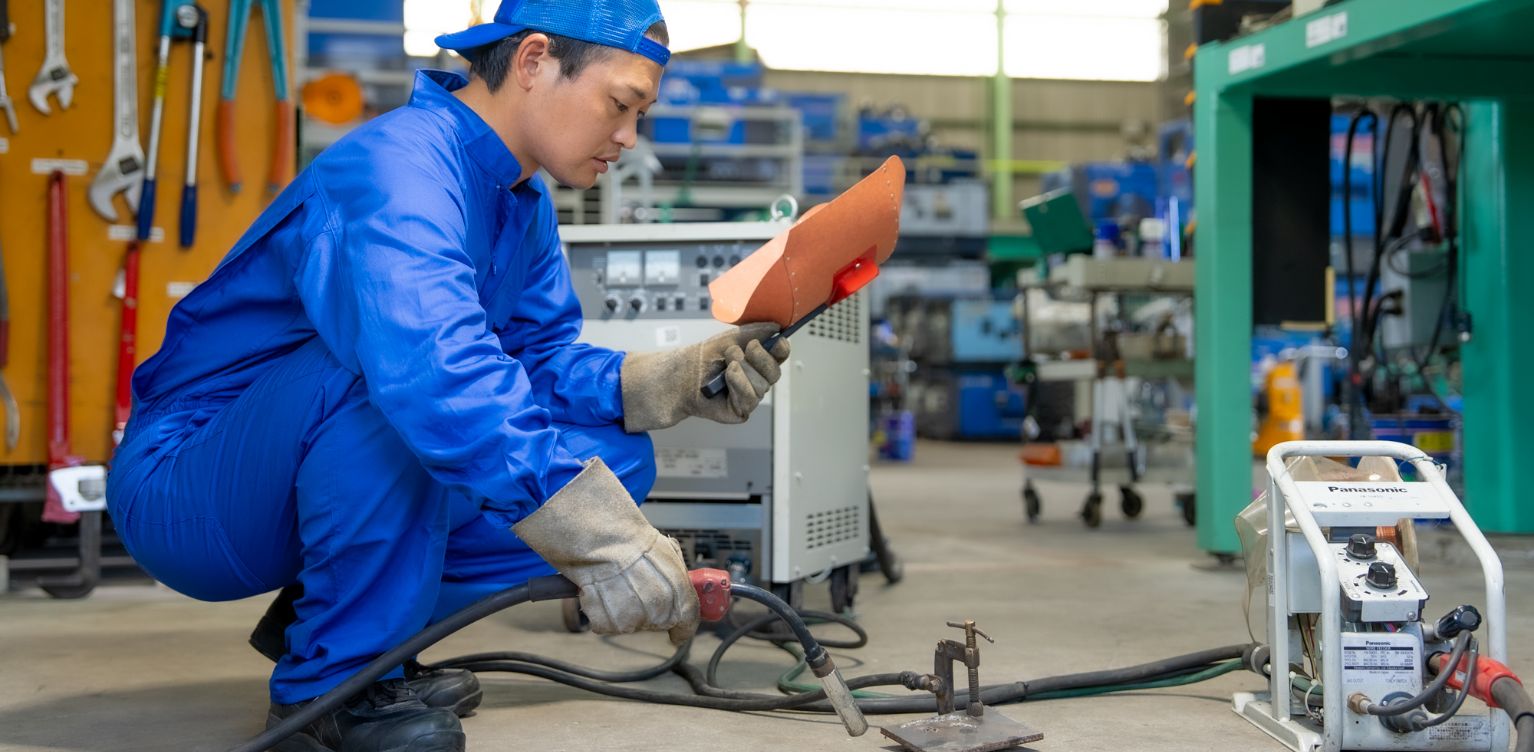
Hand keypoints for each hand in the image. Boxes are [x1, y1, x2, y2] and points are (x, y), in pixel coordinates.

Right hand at [512, 459, 698, 644]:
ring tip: (615, 585)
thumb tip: (686, 593)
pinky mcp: (606, 619)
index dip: (683, 629)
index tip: (679, 634)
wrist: (596, 533)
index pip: (687, 619)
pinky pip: (607, 625)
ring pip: (632, 626)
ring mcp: (631, 614)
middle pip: (658, 623)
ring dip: (623, 610)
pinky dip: (601, 611)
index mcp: (677, 587)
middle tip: (635, 588)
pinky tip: (599, 591)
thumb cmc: (628, 538)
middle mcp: (657, 605)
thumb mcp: (667, 553)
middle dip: (650, 610)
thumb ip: (679, 580)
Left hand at [621, 323, 791, 431]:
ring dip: (742, 369)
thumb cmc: (703, 358)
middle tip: (739, 350)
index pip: (779, 356)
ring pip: (763, 385)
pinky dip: (739, 383)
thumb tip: (777, 325)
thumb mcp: (731, 338)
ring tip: (725, 363)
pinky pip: (750, 398)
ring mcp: (749, 396)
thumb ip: (755, 331)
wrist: (681, 376)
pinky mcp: (740, 410)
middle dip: (760, 358)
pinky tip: (727, 376)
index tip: (778, 341)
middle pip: (775, 372)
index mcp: (757, 361)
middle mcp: (757, 380)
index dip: (782, 349)